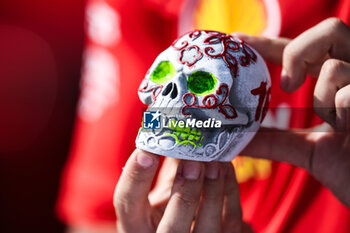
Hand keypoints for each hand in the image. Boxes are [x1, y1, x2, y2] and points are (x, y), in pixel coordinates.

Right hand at [113, 149, 252, 232]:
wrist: (192, 229)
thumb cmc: (171, 205)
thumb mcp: (162, 189)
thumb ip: (166, 166)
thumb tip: (174, 126)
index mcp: (138, 225)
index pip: (127, 205)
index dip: (135, 178)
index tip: (146, 150)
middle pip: (172, 230)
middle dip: (184, 193)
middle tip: (192, 160)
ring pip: (207, 229)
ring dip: (213, 192)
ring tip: (215, 162)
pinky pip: (231, 222)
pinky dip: (230, 193)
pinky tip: (226, 169)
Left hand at [234, 18, 349, 206]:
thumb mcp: (308, 151)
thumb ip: (274, 141)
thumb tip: (236, 140)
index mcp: (342, 82)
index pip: (304, 51)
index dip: (269, 44)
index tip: (238, 41)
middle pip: (329, 31)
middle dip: (297, 53)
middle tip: (288, 84)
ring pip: (334, 67)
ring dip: (323, 101)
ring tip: (336, 124)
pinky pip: (349, 95)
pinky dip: (341, 115)